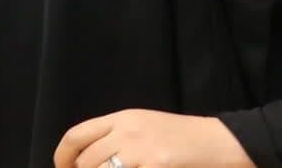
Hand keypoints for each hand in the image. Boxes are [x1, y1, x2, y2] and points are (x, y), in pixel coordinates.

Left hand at [53, 108, 253, 167]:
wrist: (218, 142)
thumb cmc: (181, 139)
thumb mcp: (144, 127)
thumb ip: (116, 137)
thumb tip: (84, 159)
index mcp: (123, 118)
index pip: (76, 135)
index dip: (62, 158)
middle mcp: (128, 131)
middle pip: (86, 161)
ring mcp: (141, 151)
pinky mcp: (156, 167)